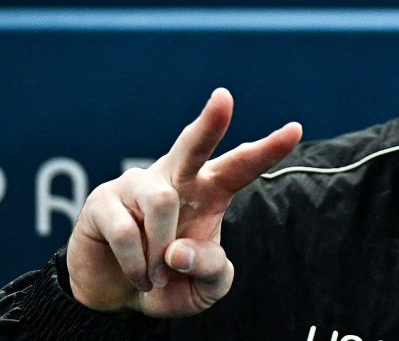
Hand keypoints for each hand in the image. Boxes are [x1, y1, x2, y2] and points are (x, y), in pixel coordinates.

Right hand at [66, 88, 301, 316]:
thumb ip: (210, 269)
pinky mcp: (102, 201)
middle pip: (194, 144)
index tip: (296, 129)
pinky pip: (126, 230)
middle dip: (210, 122)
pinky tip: (138, 276)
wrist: (120, 300)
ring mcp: (136, 185)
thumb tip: (178, 251)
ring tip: (156, 277)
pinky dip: (137, 263)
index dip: (268, 149)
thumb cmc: (172, 283)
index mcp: (210, 192)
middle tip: (224, 98)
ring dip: (160, 250)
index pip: (241, 166)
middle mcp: (175, 180)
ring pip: (161, 202)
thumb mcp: (206, 286)